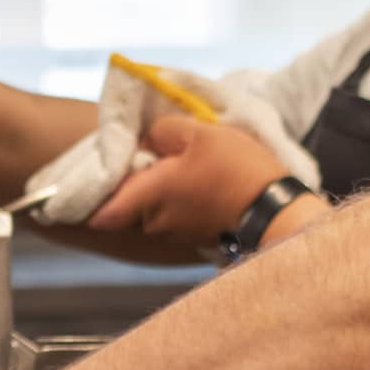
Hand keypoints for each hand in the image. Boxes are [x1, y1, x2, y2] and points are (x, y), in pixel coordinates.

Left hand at [87, 115, 289, 247]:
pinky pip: (175, 216)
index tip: (95, 179)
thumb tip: (145, 140)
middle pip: (130, 202)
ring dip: (161, 191)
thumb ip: (162, 131)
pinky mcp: (196, 238)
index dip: (92, 197)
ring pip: (153, 209)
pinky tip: (200, 183)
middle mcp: (155, 222)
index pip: (101, 210)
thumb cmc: (236, 169)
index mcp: (149, 195)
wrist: (278, 211)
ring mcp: (175, 235)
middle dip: (137, 181)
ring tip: (184, 165)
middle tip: (156, 155)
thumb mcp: (199, 133)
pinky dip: (179, 202)